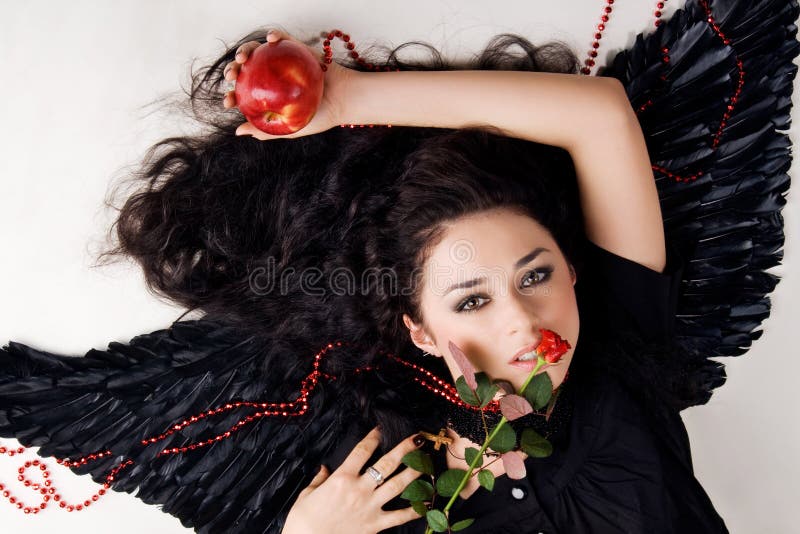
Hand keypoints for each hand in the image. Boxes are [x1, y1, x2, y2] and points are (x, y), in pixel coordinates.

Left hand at [222, 28, 355, 139]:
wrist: (344, 100)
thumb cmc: (320, 117)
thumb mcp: (290, 129)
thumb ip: (265, 131)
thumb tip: (237, 131)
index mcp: (269, 95)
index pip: (244, 94)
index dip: (231, 96)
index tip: (228, 101)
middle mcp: (272, 77)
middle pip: (246, 69)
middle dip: (232, 70)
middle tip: (232, 77)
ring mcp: (282, 62)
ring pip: (257, 51)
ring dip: (246, 50)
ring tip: (243, 57)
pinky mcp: (296, 49)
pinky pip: (283, 38)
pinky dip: (275, 35)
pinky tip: (270, 39)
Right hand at [282, 426, 425, 533]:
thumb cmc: (303, 522)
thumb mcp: (306, 495)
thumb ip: (319, 479)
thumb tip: (323, 468)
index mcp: (341, 477)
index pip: (362, 450)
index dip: (373, 436)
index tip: (381, 429)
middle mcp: (359, 489)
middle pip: (387, 463)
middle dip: (404, 448)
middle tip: (417, 438)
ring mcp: (370, 507)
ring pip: (398, 485)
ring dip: (414, 472)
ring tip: (426, 462)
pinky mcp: (375, 525)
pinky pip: (399, 517)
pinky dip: (414, 510)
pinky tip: (427, 503)